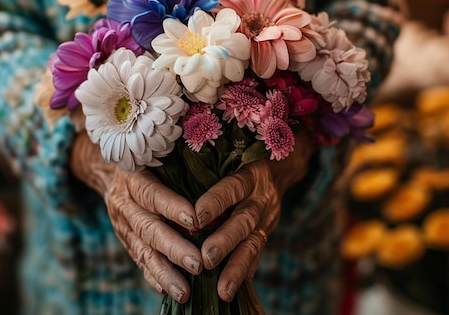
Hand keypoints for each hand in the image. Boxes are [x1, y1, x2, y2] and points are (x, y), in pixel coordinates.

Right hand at [70, 132, 202, 302]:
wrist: (110, 173)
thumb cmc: (147, 161)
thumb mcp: (156, 156)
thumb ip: (178, 167)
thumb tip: (215, 176)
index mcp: (133, 178)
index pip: (152, 193)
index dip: (172, 207)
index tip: (195, 221)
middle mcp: (124, 204)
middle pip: (149, 229)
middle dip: (174, 249)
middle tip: (198, 265)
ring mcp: (123, 227)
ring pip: (143, 252)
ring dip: (165, 274)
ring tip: (184, 292)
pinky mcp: (126, 243)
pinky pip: (140, 263)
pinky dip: (155, 278)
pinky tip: (169, 291)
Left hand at [194, 130, 312, 301]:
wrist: (279, 169)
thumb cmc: (242, 160)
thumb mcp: (232, 156)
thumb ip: (208, 167)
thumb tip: (168, 172)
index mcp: (248, 175)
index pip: (231, 187)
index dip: (215, 202)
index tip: (196, 217)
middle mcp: (259, 198)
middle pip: (244, 221)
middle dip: (225, 241)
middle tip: (207, 259)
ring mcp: (266, 220)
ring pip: (253, 245)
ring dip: (237, 269)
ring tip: (222, 291)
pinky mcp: (266, 235)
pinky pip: (257, 257)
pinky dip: (245, 274)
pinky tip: (232, 290)